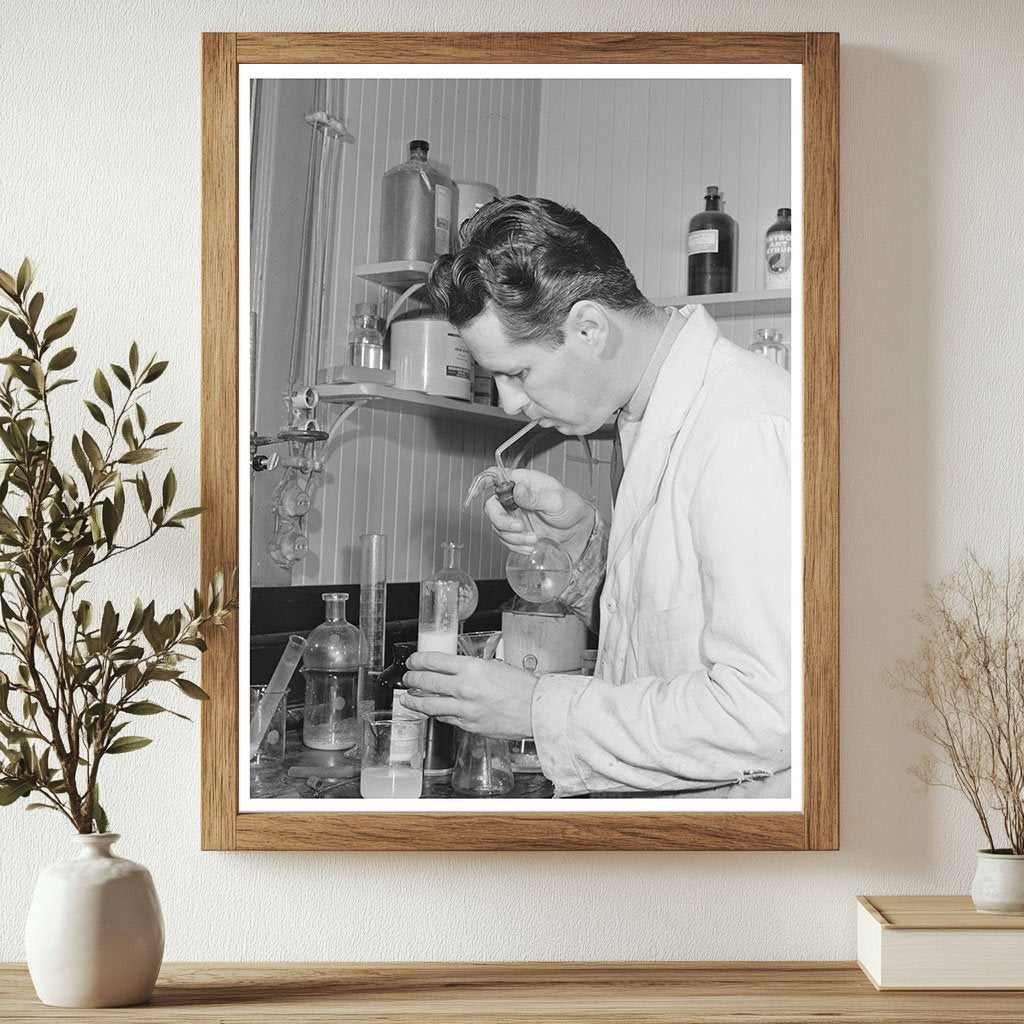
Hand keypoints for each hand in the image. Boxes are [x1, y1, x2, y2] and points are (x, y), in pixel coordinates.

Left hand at [401, 652, 537, 738]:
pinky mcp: (469, 725)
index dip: (418, 661)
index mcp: (471, 668)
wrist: (536, 710)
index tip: (413, 661)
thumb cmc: (522, 688)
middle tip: (407, 678)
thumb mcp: (495, 666)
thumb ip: (472, 668)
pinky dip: (436, 713)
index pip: (434, 661)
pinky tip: (431, 711)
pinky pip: (445, 718)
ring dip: (415, 701)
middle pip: (426, 682)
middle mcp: (465, 688)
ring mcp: (465, 709)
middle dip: (412, 679)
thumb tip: (454, 669)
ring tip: (408, 699)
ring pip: (430, 705)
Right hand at [483, 468, 594, 561]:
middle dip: (502, 521)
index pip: (495, 476)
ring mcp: (514, 515)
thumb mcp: (557, 500)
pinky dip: (516, 546)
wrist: (578, 532)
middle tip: (519, 528)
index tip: (474, 493)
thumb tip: (517, 489)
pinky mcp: (516, 531)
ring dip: (512, 537)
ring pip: (497, 526)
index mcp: (523, 482)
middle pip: (491, 507)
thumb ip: (535, 496)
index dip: (481, 482)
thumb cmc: (571, 508)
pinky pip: (505, 540)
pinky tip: (530, 546)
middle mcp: (514, 497)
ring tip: (533, 539)